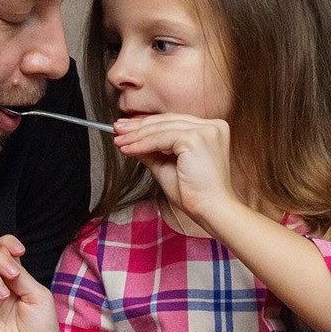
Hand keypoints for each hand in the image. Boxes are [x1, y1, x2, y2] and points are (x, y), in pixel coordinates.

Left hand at [113, 113, 239, 227]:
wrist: (212, 210)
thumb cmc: (195, 195)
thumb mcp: (168, 168)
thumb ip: (152, 153)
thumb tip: (132, 143)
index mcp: (211, 130)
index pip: (174, 122)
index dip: (148, 124)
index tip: (127, 129)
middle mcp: (212, 126)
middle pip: (167, 121)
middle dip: (138, 126)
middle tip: (117, 130)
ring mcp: (206, 130)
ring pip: (162, 128)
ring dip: (136, 135)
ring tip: (119, 141)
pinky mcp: (196, 138)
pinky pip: (161, 138)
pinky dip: (142, 144)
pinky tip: (129, 150)